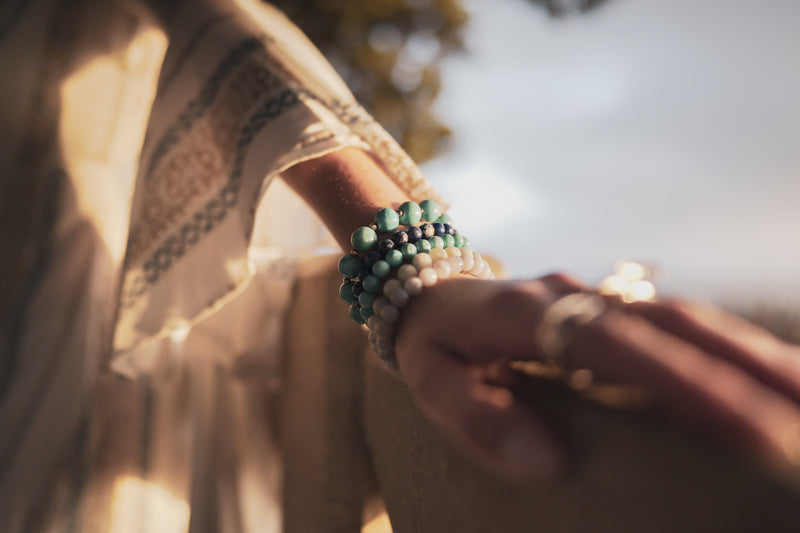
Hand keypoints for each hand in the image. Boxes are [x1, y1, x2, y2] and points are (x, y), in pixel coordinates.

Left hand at [394, 273, 799, 482]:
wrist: (427, 288)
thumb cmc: (434, 345)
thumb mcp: (432, 382)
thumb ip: (480, 418)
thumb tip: (547, 465)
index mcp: (525, 313)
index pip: (615, 345)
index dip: (682, 381)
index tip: (748, 428)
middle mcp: (572, 294)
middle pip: (669, 323)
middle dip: (744, 368)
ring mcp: (595, 293)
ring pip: (683, 316)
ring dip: (748, 353)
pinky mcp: (610, 303)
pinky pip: (676, 322)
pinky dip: (725, 347)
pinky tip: (766, 374)